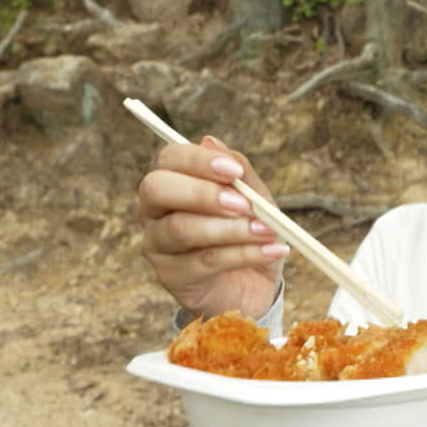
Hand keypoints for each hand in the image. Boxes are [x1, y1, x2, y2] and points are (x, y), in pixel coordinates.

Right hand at [135, 136, 288, 318]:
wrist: (254, 285)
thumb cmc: (248, 234)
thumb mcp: (254, 199)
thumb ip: (238, 174)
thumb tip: (211, 141)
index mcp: (172, 182)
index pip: (169, 159)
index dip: (199, 161)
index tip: (234, 172)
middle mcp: (154, 211)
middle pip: (157, 189)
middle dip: (202, 193)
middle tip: (243, 204)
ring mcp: (157, 246)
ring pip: (182, 228)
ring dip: (231, 229)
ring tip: (268, 231)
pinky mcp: (172, 278)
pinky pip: (206, 261)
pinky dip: (245, 254)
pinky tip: (272, 251)